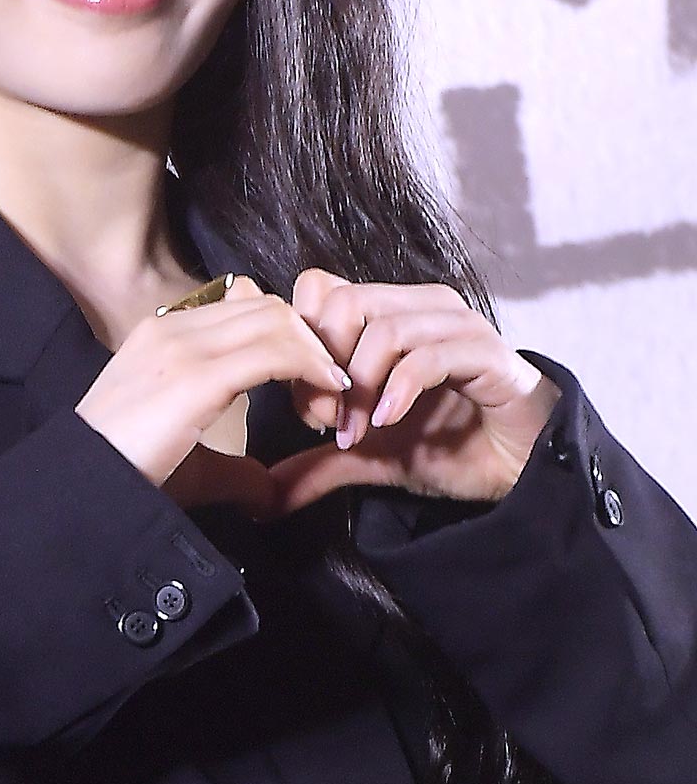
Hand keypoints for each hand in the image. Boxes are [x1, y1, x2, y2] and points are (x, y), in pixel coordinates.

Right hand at [74, 274, 351, 519]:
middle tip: (331, 390)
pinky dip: (312, 369)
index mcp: (166, 336)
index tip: (312, 384)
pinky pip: (276, 351)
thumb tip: (269, 494)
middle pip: (269, 308)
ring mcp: (183, 346)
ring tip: (331, 396)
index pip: (248, 310)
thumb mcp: (190, 459)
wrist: (80, 487)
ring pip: (278, 320)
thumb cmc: (128, 476)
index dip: (291, 340)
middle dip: (310, 342)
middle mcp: (175, 328)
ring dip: (316, 354)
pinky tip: (326, 395)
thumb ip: (234, 466)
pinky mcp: (197, 374)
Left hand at [267, 268, 562, 515]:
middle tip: (323, 421)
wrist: (520, 467)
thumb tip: (263, 494)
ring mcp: (454, 324)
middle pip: (342, 302)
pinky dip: (398, 390)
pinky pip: (429, 354)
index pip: (319, 289)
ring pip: (382, 327)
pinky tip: (388, 423)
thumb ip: (316, 463)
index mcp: (386, 313)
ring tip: (354, 433)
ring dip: (358, 387)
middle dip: (321, 366)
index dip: (300, 345)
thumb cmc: (449, 444)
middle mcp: (417, 306)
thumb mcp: (368, 456)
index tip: (304, 405)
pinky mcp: (485, 352)